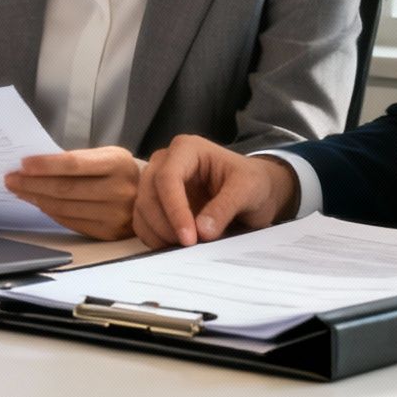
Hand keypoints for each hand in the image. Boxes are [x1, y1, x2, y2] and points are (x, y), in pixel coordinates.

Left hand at [3, 147, 143, 239]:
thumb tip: (34, 168)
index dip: (45, 165)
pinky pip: (71, 222)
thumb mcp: (107, 156)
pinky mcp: (109, 233)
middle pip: (65, 189)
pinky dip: (51, 212)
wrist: (152, 195)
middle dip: (32, 184)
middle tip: (11, 179)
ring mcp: (115, 215)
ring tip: (20, 191)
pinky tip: (39, 203)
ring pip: (64, 208)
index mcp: (118, 163)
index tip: (23, 164)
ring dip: (37, 199)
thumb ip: (77, 160)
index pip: (74, 164)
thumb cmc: (120, 171)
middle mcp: (119, 190)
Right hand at [134, 134, 298, 247]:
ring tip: (184, 248)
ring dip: (158, 234)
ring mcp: (157, 182)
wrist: (254, 192)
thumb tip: (202, 230)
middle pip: (149, 194)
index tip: (189, 238)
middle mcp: (166, 162)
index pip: (168, 177)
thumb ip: (226, 206)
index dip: (175, 210)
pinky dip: (154, 238)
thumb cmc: (252, 183)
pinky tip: (174, 246)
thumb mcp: (249, 190)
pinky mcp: (156, 203)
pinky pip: (142, 222)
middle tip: (189, 246)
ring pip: (142, 209)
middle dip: (165, 224)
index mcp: (187, 149)